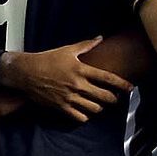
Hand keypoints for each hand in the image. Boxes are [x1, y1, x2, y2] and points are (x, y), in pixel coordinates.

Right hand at [0, 37, 134, 121]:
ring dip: (100, 107)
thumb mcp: (67, 50)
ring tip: (100, 103)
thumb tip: (100, 38)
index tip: (130, 88)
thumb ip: (86, 45)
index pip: (107, 78)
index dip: (122, 84)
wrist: (26, 73)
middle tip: (115, 98)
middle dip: (114, 99)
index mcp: (81, 69)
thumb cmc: (46, 60)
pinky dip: (86, 116)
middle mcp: (77, 85)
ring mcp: (70, 98)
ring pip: (95, 109)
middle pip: (105, 97)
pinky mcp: (62, 107)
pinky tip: (86, 111)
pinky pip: (80, 117)